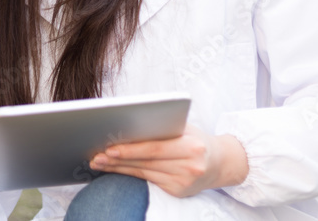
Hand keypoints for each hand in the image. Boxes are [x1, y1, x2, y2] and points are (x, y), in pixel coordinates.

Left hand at [88, 124, 248, 197]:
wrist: (221, 162)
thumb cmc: (196, 139)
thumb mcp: (184, 128)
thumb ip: (161, 127)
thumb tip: (126, 125)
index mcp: (192, 146)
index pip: (155, 148)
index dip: (130, 149)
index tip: (109, 148)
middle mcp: (190, 166)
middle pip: (146, 162)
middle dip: (118, 160)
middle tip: (97, 156)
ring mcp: (184, 182)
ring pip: (144, 173)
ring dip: (118, 169)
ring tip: (99, 162)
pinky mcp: (179, 192)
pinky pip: (148, 180)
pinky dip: (130, 174)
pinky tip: (115, 169)